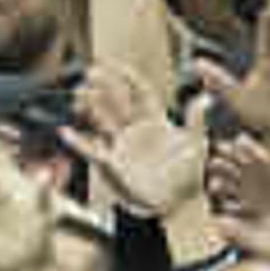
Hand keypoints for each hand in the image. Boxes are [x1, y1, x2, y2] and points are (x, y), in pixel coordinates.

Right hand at [63, 64, 211, 217]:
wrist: (173, 207)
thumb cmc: (186, 176)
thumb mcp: (195, 147)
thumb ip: (196, 122)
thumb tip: (204, 98)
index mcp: (155, 120)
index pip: (139, 92)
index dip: (127, 76)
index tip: (114, 63)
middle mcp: (134, 129)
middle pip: (116, 101)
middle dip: (104, 86)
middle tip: (91, 71)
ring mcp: (120, 145)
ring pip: (101, 120)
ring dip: (90, 107)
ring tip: (79, 95)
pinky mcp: (111, 163)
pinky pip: (91, 150)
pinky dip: (77, 142)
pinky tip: (65, 132)